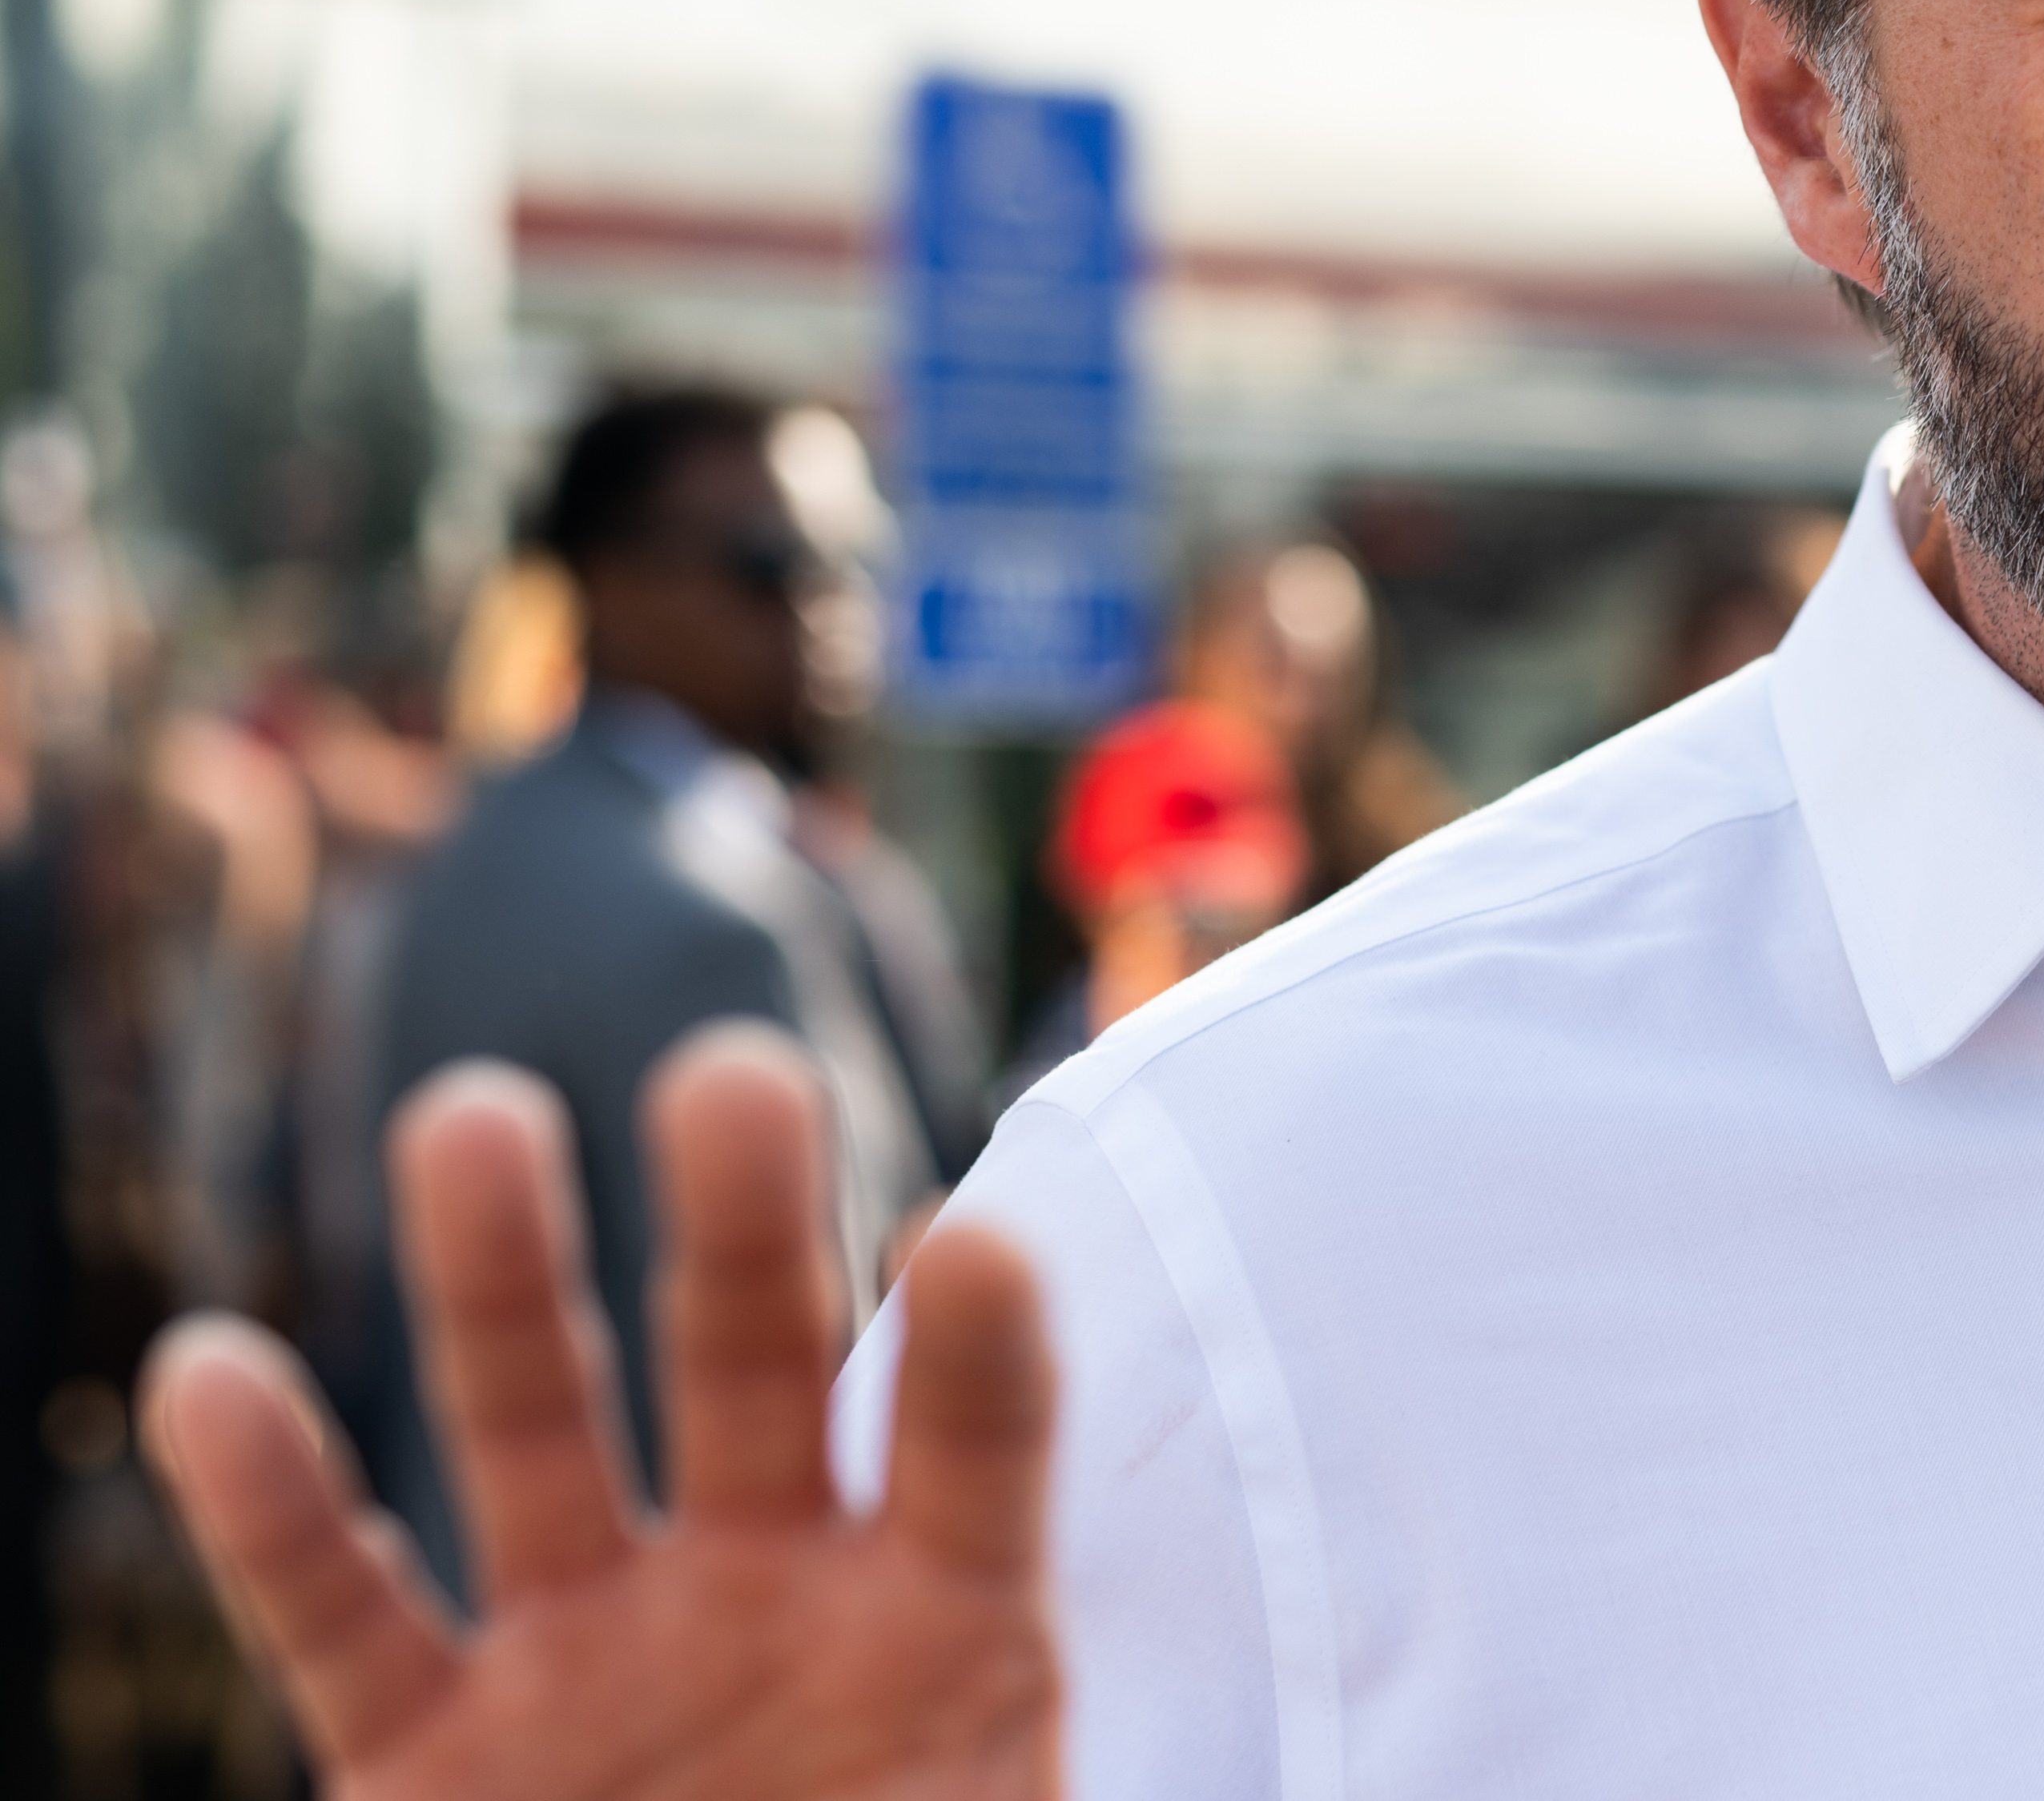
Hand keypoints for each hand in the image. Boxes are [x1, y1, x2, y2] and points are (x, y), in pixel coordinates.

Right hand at [141, 1025, 1060, 1795]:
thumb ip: (1066, 1772)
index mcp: (949, 1630)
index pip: (980, 1454)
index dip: (979, 1360)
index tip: (984, 1239)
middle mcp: (766, 1596)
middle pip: (756, 1373)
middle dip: (745, 1227)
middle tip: (736, 1072)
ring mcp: (589, 1658)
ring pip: (537, 1433)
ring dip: (506, 1278)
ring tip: (482, 1112)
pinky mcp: (425, 1753)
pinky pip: (341, 1608)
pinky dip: (273, 1498)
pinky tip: (218, 1370)